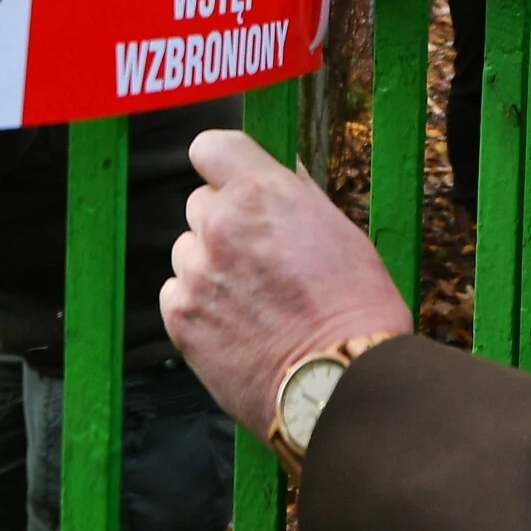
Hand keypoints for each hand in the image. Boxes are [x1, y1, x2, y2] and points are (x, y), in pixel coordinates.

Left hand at [160, 130, 411, 429]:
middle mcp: (220, 224)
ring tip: (251, 301)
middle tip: (259, 258)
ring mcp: (195, 272)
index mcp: (261, 193)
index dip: (220, 165)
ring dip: (209, 265)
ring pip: (187, 250)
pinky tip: (234, 325)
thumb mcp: (339, 231)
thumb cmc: (356, 308)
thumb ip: (295, 195)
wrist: (340, 383)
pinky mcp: (179, 317)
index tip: (230, 181)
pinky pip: (175, 292)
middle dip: (224, 223)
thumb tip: (276, 171)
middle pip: (199, 203)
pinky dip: (196, 304)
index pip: (211, 147)